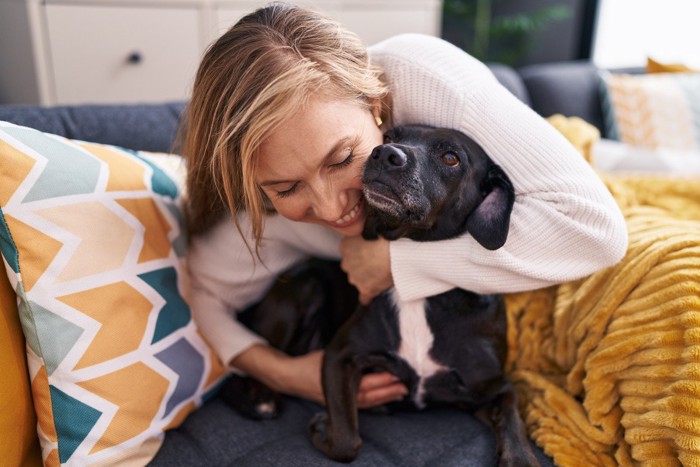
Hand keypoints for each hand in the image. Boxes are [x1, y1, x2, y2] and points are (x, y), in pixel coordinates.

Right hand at [231, 345, 406, 407]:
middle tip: (407, 384)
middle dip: (390, 391)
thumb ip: (349, 352)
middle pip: (371, 396)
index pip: (366, 384)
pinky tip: (387, 396)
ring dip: (386, 398)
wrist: (291, 378)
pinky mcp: (341, 403)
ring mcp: (341, 402)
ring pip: (368, 403)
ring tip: (402, 391)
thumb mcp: (330, 354)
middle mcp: (342, 396)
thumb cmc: (310, 364)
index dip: (383, 380)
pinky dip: (377, 401)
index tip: (398, 373)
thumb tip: (368, 342)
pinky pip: (363, 404)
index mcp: (340, 383)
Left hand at [339, 236, 392, 303]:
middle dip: (362, 265)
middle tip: (379, 260)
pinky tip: (374, 294)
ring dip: (367, 278)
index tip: (372, 249)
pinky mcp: (366, 289)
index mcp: (344, 245)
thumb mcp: (369, 227)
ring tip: (383, 272)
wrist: (397, 251)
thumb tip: (366, 237)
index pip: (348, 250)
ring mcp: (355, 277)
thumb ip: (362, 234)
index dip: (361, 250)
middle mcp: (346, 263)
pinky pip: (364, 297)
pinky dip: (368, 296)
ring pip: (358, 280)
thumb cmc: (387, 235)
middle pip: (352, 266)